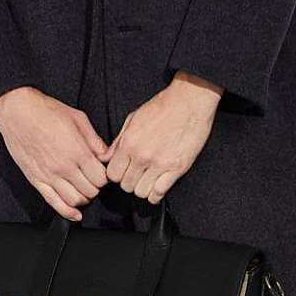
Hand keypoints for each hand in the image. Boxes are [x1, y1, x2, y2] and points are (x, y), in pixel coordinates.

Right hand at [0, 87, 109, 220]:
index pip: (101, 178)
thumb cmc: (45, 111)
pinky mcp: (37, 181)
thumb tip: (106, 155)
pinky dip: (68, 213)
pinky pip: (55, 203)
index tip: (101, 173)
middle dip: (95, 187)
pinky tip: (75, 214)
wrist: (17, 111)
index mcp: (78, 151)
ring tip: (83, 190)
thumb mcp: (78, 118)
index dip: (104, 177)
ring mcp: (50, 176)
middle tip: (92, 180)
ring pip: (75, 200)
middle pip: (90, 191)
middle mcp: (65, 167)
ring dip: (83, 199)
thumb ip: (95, 140)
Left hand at [105, 71, 222, 203]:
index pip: (113, 174)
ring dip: (143, 188)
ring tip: (148, 179)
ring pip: (141, 193)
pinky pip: (159, 193)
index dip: (117, 174)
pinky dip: (156, 194)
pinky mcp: (177, 168)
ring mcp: (160, 164)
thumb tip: (106, 157)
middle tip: (137, 174)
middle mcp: (142, 156)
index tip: (124, 171)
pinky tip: (158, 186)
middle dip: (130, 182)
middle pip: (126, 186)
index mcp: (129, 143)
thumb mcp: (133, 118)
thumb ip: (118, 141)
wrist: (189, 100)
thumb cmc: (162, 106)